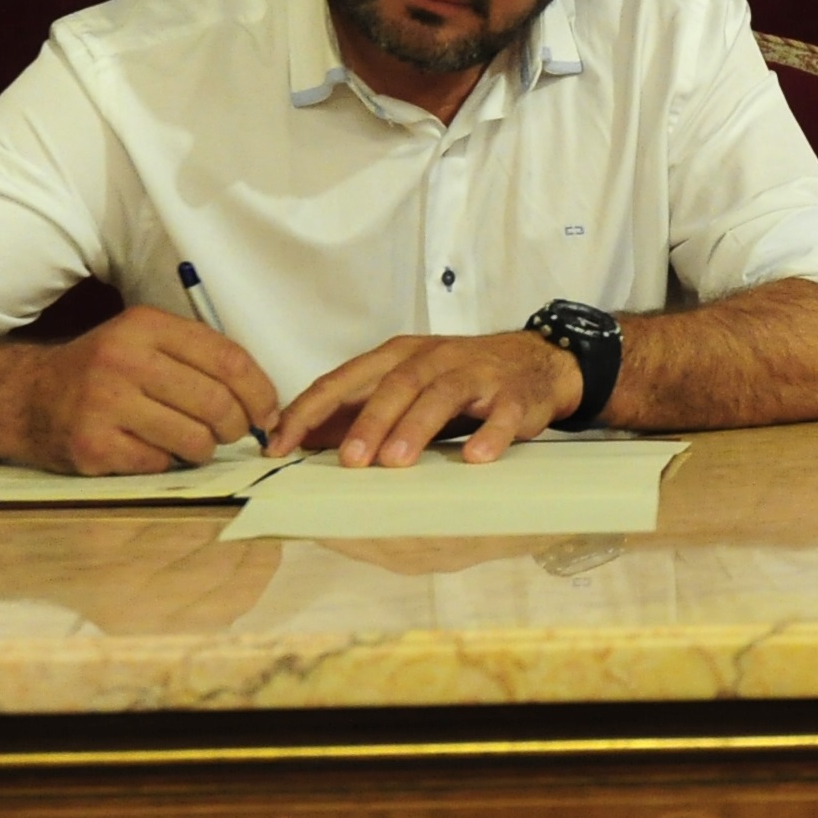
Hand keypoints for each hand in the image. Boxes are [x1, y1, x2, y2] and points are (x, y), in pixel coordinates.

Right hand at [0, 305, 277, 473]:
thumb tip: (263, 403)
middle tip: (229, 433)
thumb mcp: (142, 342)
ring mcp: (105, 404)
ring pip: (194, 440)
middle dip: (235, 427)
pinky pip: (160, 464)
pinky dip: (165, 462)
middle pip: (216, 404)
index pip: (228, 360)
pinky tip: (148, 449)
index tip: (268, 412)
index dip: (260, 392)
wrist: (26, 397)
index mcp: (145, 326)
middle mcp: (124, 360)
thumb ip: (198, 359)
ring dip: (202, 449)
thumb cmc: (100, 372)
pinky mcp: (93, 445)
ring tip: (189, 442)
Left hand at [268, 330, 585, 466]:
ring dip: (416, 427)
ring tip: (396, 461)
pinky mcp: (514, 395)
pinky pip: (502, 415)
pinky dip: (490, 435)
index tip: (279, 444)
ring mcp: (476, 374)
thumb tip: (303, 439)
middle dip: (368, 422)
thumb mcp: (406, 384)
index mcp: (399, 356)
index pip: (345, 379)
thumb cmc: (459, 378)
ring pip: (441, 395)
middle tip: (348, 460)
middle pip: (395, 385)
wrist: (538, 361)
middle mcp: (434, 358)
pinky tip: (475, 458)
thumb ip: (360, 409)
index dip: (310, 410)